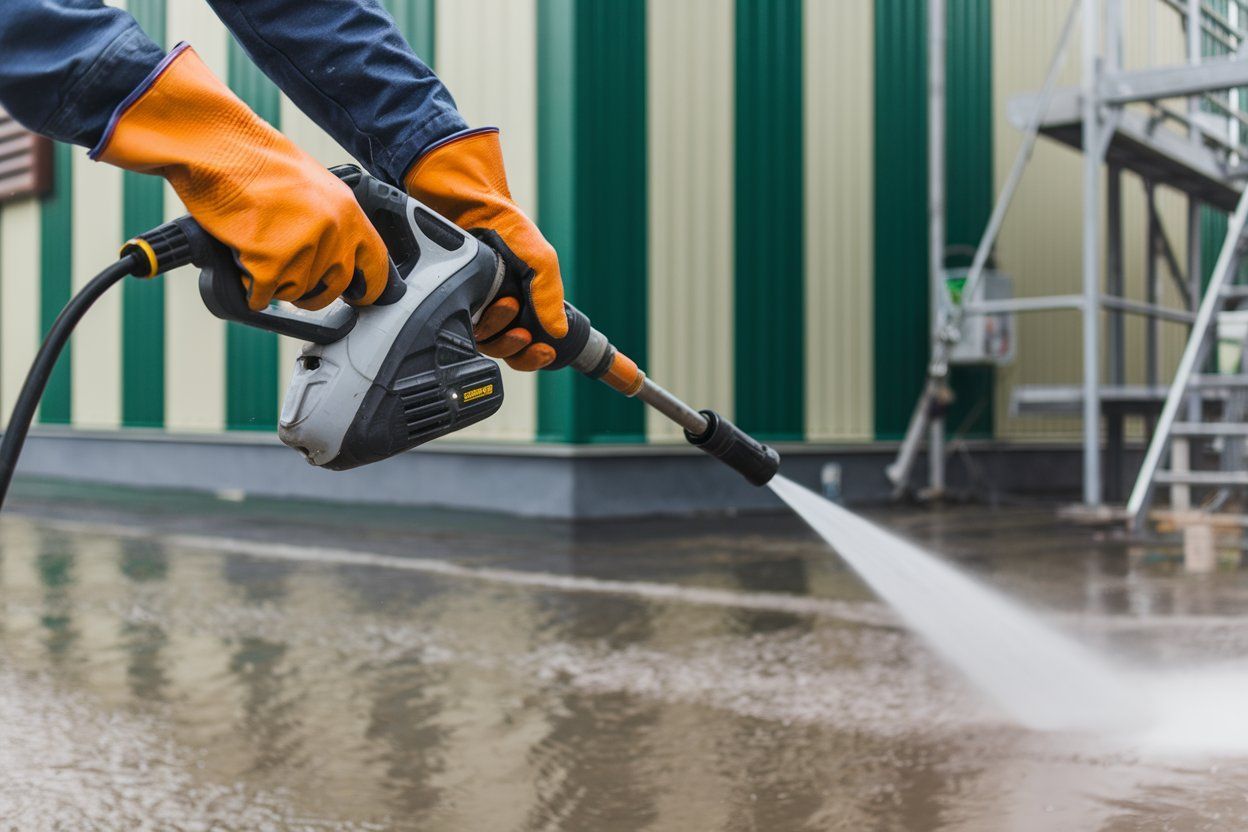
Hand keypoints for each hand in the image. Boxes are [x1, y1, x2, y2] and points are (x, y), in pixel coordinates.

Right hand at [93, 45, 388, 311]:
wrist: (219, 148)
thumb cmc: (255, 159)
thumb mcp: (312, 185)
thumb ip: (329, 220)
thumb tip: (333, 250)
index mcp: (348, 211)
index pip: (376, 263)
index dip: (369, 286)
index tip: (360, 295)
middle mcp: (333, 233)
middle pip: (333, 287)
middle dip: (313, 292)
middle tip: (293, 280)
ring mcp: (304, 250)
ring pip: (296, 293)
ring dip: (276, 283)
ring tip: (258, 252)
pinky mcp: (271, 264)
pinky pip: (263, 296)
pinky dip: (250, 290)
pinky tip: (244, 268)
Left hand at [404, 128, 566, 370]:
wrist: (467, 200)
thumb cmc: (505, 226)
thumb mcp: (539, 259)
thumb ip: (549, 294)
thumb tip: (559, 332)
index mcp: (519, 307)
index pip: (525, 348)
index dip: (534, 356)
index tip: (544, 350)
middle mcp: (491, 311)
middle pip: (502, 351)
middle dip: (515, 346)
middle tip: (524, 333)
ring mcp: (466, 308)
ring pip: (479, 342)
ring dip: (497, 329)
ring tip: (506, 304)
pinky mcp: (442, 300)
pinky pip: (452, 327)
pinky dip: (467, 322)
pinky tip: (478, 307)